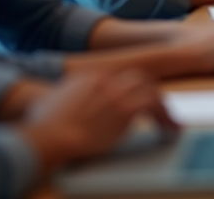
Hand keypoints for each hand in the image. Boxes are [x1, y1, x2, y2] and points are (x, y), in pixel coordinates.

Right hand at [20, 70, 172, 171]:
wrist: (49, 137)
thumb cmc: (43, 127)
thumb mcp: (49, 101)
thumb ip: (64, 97)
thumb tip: (62, 101)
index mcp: (90, 76)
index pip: (120, 77)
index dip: (132, 89)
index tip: (138, 98)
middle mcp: (106, 80)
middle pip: (139, 79)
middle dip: (151, 92)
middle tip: (159, 107)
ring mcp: (117, 93)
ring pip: (151, 91)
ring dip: (162, 107)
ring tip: (169, 122)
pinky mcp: (125, 109)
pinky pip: (154, 107)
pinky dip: (164, 117)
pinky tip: (167, 128)